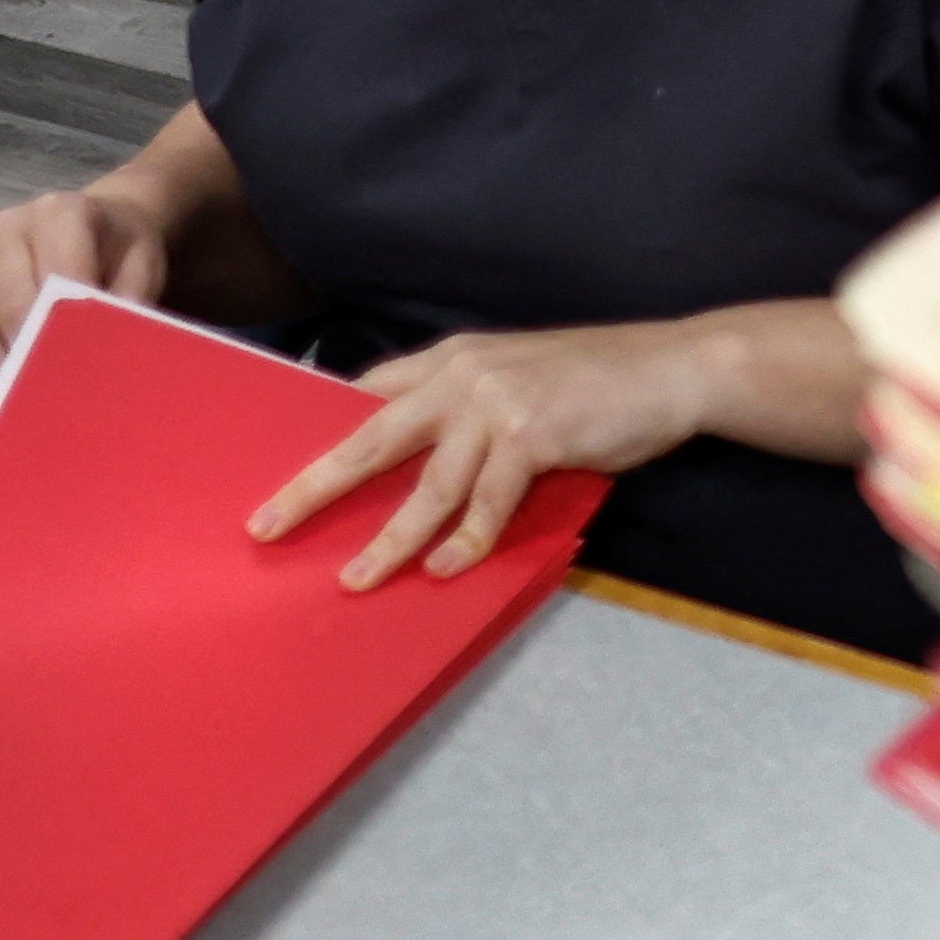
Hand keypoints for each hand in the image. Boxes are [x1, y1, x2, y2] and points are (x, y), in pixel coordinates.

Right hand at [0, 184, 163, 400]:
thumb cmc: (122, 249)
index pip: (52, 274)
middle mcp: (5, 227)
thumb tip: (102, 354)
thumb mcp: (143, 267)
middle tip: (39, 401)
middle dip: (21, 354)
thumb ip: (127, 303)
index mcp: (57, 212)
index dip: (58, 326)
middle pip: (4, 301)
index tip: (69, 372)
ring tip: (8, 410)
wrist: (100, 222)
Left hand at [246, 320, 722, 588]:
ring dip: (389, 540)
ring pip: (427, 486)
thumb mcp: (517, 377)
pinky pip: (487, 503)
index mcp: (450, 359)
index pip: (365, 397)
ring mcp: (497, 404)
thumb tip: (420, 464)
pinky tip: (447, 570)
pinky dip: (467, 542)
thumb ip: (467, 409)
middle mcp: (462, 376)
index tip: (276, 475)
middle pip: (368, 439)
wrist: (671, 368)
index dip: (319, 436)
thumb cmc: (597, 380)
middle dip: (314, 488)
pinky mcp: (533, 436)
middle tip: (267, 528)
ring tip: (357, 580)